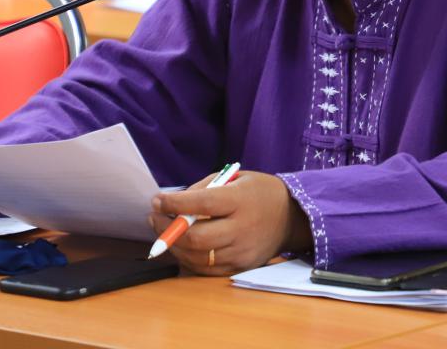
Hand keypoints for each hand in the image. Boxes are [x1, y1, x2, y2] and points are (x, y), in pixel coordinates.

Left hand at [148, 171, 309, 275]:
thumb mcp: (236, 178)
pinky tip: (180, 246)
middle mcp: (242, 228)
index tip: (157, 200)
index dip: (174, 203)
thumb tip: (172, 203)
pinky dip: (188, 258)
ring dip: (173, 245)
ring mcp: (242, 251)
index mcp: (241, 201)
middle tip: (154, 217)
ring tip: (163, 231)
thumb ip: (204, 188)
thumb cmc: (259, 193)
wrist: (292, 216)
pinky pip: (206, 269)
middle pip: (196, 237)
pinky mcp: (241, 267)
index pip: (201, 204)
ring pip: (197, 256)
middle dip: (167, 228)